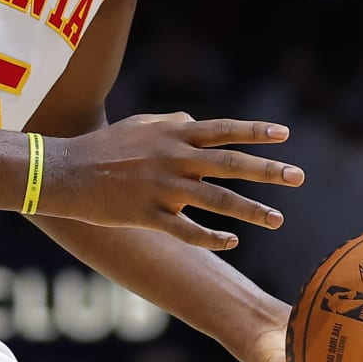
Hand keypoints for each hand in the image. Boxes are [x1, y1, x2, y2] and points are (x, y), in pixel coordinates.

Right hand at [41, 113, 302, 248]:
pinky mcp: (148, 215)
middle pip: (230, 164)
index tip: (285, 135)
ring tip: (278, 219)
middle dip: (267, 171)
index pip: (223, 130)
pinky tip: (233, 242)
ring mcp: (162, 188)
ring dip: (251, 210)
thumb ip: (172, 121)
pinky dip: (212, 237)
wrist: (64, 172)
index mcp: (173, 133)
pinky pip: (188, 230)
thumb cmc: (103, 146)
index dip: (255, 132)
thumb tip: (197, 119)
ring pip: (216, 200)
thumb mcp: (139, 125)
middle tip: (298, 177)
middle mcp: (173, 158)